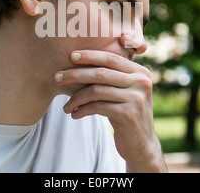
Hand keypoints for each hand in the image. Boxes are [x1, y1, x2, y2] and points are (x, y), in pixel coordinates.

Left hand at [54, 49, 166, 171]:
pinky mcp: (128, 114)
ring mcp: (136, 98)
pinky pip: (97, 107)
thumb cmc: (125, 112)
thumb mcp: (123, 91)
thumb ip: (111, 76)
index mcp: (140, 72)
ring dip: (76, 98)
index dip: (90, 55)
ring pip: (96, 91)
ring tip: (66, 106)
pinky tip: (74, 114)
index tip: (71, 56)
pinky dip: (82, 110)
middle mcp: (141, 82)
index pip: (111, 58)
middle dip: (76, 74)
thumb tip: (77, 60)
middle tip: (57, 78)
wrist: (141, 144)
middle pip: (101, 73)